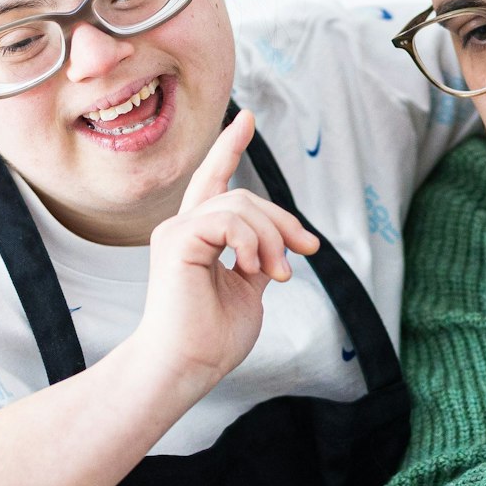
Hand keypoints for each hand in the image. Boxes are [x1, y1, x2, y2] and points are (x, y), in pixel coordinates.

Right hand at [125, 110, 319, 398]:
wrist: (186, 366)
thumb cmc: (212, 340)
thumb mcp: (249, 291)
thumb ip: (260, 260)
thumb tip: (287, 243)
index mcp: (198, 237)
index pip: (215, 180)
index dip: (230, 147)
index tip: (247, 118)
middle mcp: (183, 227)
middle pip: (244, 195)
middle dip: (283, 220)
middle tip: (308, 251)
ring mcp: (177, 231)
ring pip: (241, 205)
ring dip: (272, 239)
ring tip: (278, 275)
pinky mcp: (177, 240)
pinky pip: (227, 219)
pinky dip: (250, 242)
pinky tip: (252, 269)